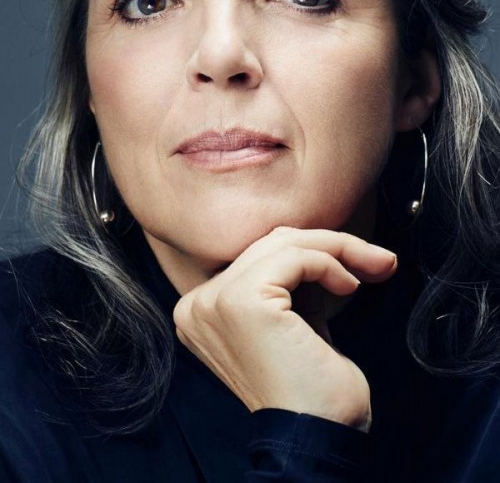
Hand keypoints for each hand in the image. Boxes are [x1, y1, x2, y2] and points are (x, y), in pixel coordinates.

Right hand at [173, 227, 396, 431]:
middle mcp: (197, 304)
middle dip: (331, 245)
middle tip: (379, 259)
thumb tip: (326, 244)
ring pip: (284, 243)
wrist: (315, 439)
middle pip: (270, 244)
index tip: (359, 263)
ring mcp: (214, 301)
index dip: (311, 252)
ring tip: (372, 268)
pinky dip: (330, 263)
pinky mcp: (241, 301)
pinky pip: (294, 257)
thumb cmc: (311, 391)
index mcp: (203, 310)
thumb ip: (294, 284)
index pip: (257, 256)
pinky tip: (349, 285)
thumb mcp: (295, 322)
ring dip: (338, 250)